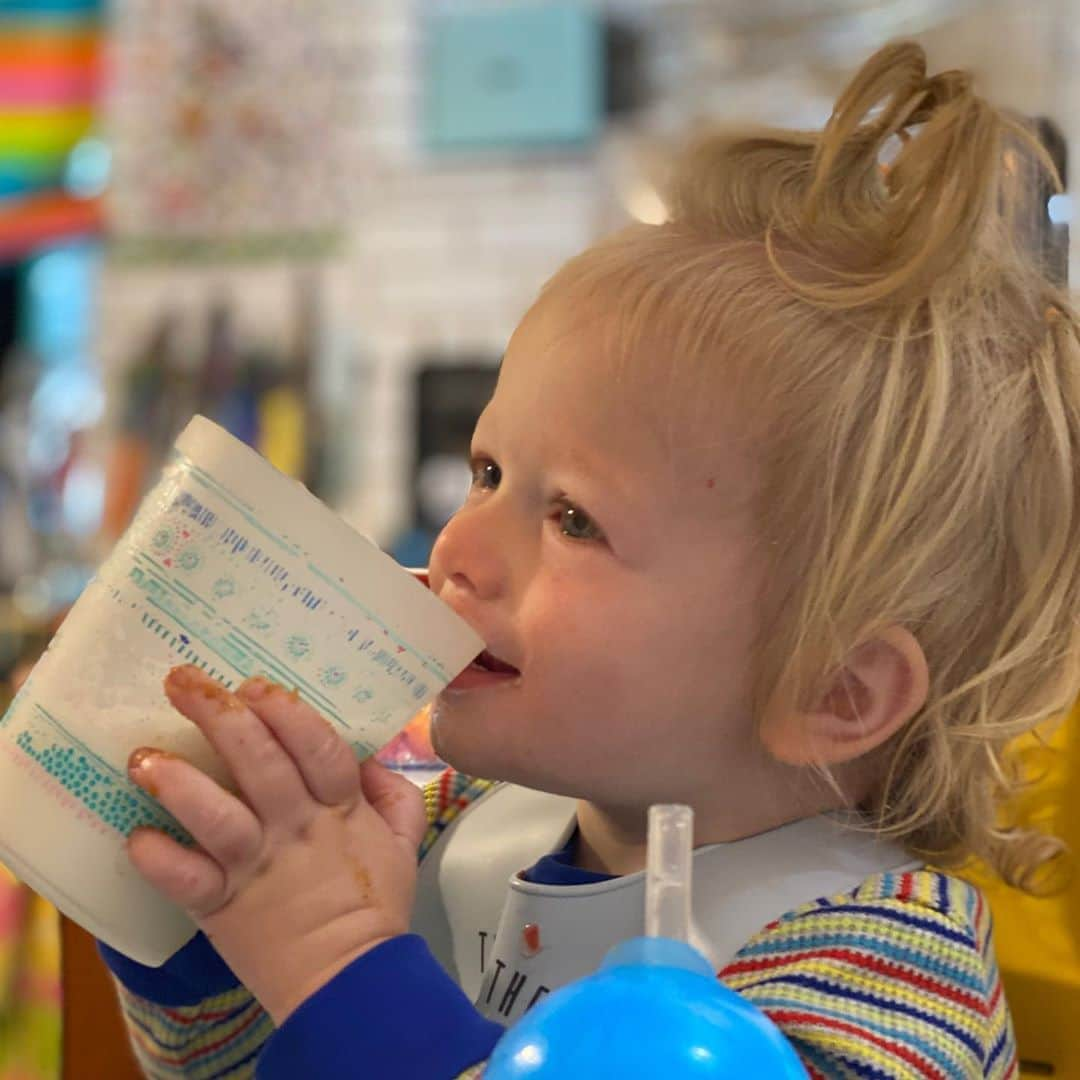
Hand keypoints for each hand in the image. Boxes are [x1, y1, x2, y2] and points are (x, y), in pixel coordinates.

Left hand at [126, 665, 425, 1023]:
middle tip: (182, 680)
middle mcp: (294, 828)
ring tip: (142, 758)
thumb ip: (392, 789)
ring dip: (178, 783)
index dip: (286, 712)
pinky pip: (185, 881)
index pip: (316, 746)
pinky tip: (136, 839)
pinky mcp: (222, 906)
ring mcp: (255, 866)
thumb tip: (366, 753)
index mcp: (340, 807)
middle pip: (259, 763)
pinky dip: (159, 860)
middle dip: (219, 715)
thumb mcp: (404, 839)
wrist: (349, 980)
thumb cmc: (374, 903)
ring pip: (216, 816)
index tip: (254, 684)